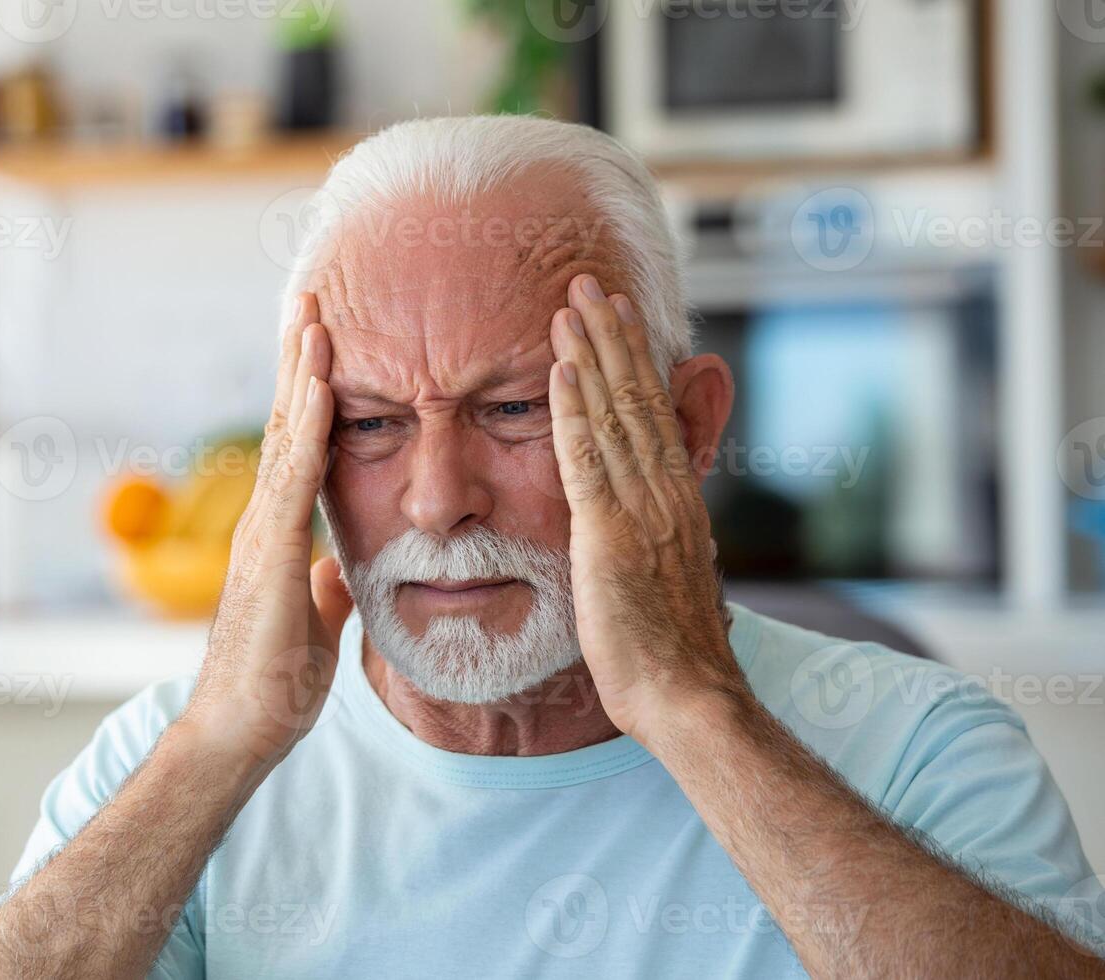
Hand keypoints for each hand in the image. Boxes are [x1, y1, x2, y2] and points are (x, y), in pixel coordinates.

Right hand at [179, 292, 353, 774]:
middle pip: (283, 425)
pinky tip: (321, 385)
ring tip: (313, 315)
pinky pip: (295, 477)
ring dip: (301, 374)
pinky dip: (309, 426)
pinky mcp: (270, 553)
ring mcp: (262, 533)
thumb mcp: (316, 623)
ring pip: (283, 437)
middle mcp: (264, 520)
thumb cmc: (271, 685)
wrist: (239, 733)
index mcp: (278, 533)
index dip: (309, 395)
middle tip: (310, 299)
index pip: (297, 450)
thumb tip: (340, 567)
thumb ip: (325, 587)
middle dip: (299, 362)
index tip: (323, 345)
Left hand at [547, 275, 746, 745]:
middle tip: (587, 281)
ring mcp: (642, 510)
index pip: (653, 412)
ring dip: (591, 355)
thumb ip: (651, 533)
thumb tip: (644, 514)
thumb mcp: (664, 576)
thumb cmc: (668, 650)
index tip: (614, 316)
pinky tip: (562, 370)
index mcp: (677, 500)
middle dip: (611, 336)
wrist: (685, 696)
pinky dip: (576, 411)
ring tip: (571, 303)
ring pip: (616, 415)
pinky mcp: (611, 535)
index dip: (632, 360)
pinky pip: (589, 461)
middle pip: (638, 397)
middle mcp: (665, 492)